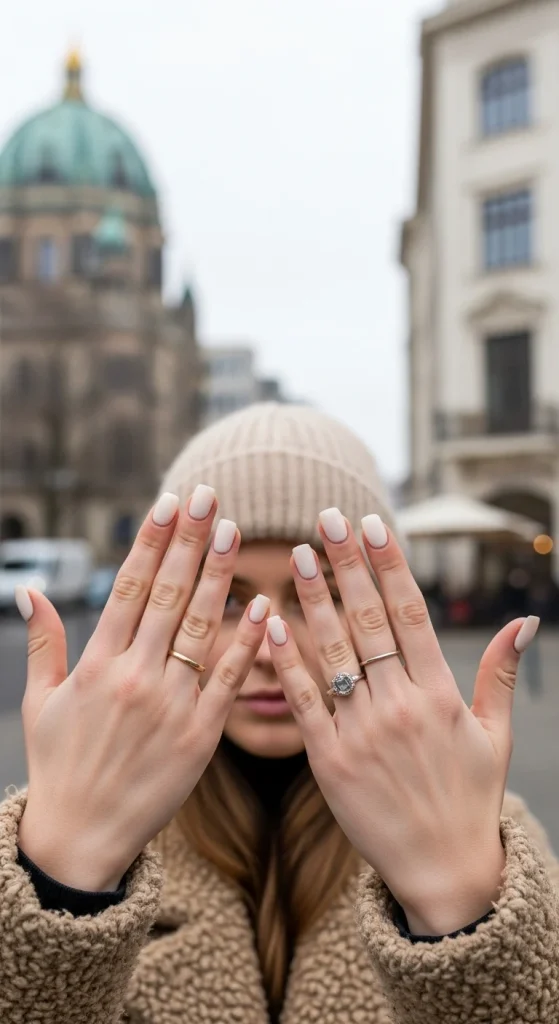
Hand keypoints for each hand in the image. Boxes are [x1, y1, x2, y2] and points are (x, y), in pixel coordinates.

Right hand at [16, 486, 268, 890]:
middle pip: (168, 596)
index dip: (151, 541)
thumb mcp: (41, 703)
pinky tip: (266, 606)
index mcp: (97, 665)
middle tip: (208, 495)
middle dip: (188, 541)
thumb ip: (43, 644)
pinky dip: (248, 643)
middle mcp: (135, 678)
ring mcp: (171, 706)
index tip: (167, 502)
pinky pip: (228, 681)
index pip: (130, 587)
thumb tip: (29, 591)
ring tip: (232, 532)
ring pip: (200, 629)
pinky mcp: (201, 737)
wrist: (82, 837)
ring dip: (218, 577)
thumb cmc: (59, 766)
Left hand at [266, 509, 538, 935]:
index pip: (411, 613)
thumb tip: (525, 620)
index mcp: (440, 694)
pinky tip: (267, 622)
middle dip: (348, 564)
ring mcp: (363, 732)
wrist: (443, 870)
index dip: (389, 564)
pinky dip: (285, 660)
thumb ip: (500, 673)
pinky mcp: (329, 760)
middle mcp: (400, 705)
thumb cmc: (471, 798)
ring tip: (300, 555)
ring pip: (334, 651)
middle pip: (370, 620)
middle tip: (326, 516)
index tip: (371, 524)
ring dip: (315, 599)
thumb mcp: (495, 734)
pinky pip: (305, 700)